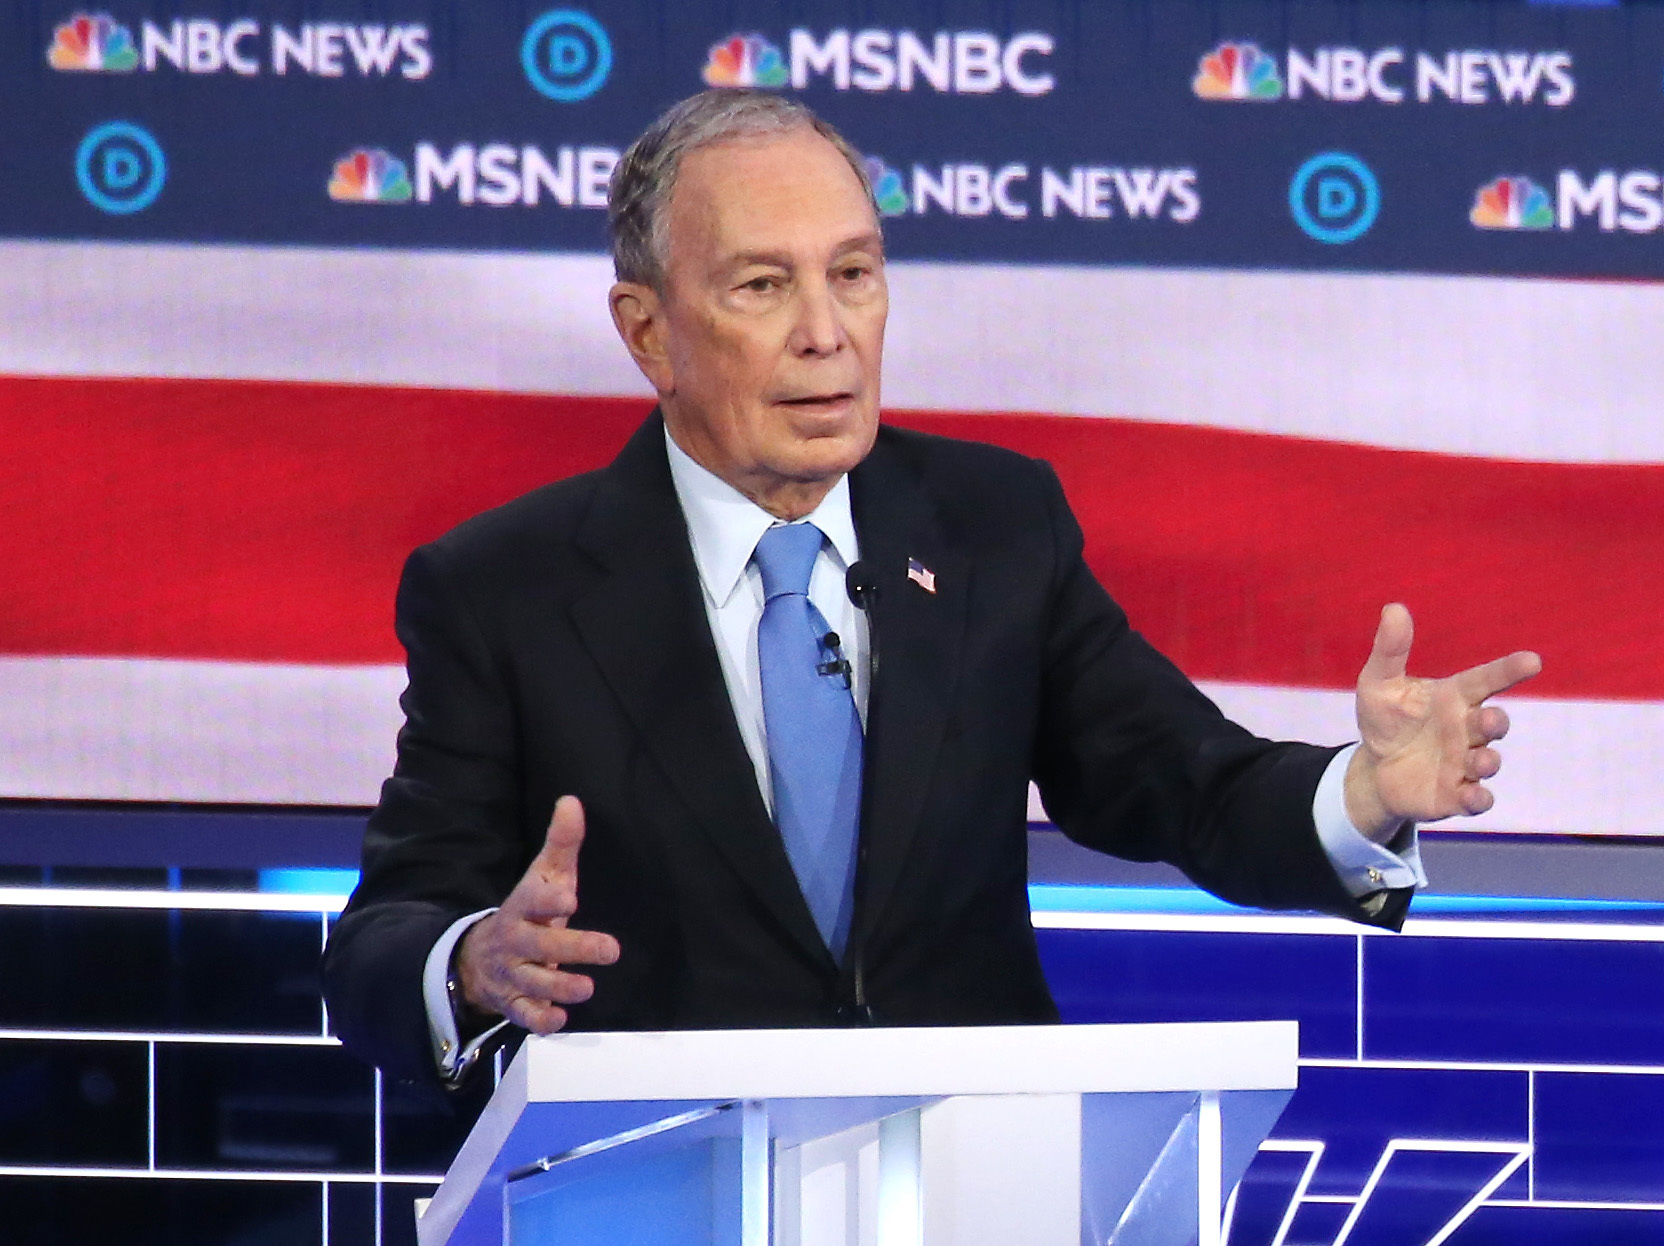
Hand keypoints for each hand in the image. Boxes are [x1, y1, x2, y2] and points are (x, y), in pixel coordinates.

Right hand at [456, 796, 619, 1033]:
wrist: (478, 957)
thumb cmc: (528, 911)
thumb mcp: (542, 876)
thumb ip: (561, 843)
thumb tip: (572, 800)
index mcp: (521, 908)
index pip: (531, 901)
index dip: (547, 900)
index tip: (570, 898)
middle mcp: (514, 942)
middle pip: (539, 946)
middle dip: (573, 948)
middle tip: (610, 950)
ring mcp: (511, 975)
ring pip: (533, 983)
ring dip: (560, 987)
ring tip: (587, 987)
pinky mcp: (512, 1004)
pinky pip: (523, 1016)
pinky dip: (540, 1020)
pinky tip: (560, 1019)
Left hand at [1345, 603, 1541, 838]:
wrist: (1376, 768)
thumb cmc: (1387, 719)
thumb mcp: (1379, 683)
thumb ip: (1390, 650)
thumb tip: (1394, 608)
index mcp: (1454, 698)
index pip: (1487, 680)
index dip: (1509, 670)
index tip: (1532, 661)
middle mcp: (1467, 730)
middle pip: (1492, 723)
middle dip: (1495, 722)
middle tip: (1490, 720)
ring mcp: (1465, 764)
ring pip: (1487, 762)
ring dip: (1488, 762)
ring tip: (1481, 760)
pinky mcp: (1456, 795)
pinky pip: (1476, 800)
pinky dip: (1479, 800)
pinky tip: (1475, 797)